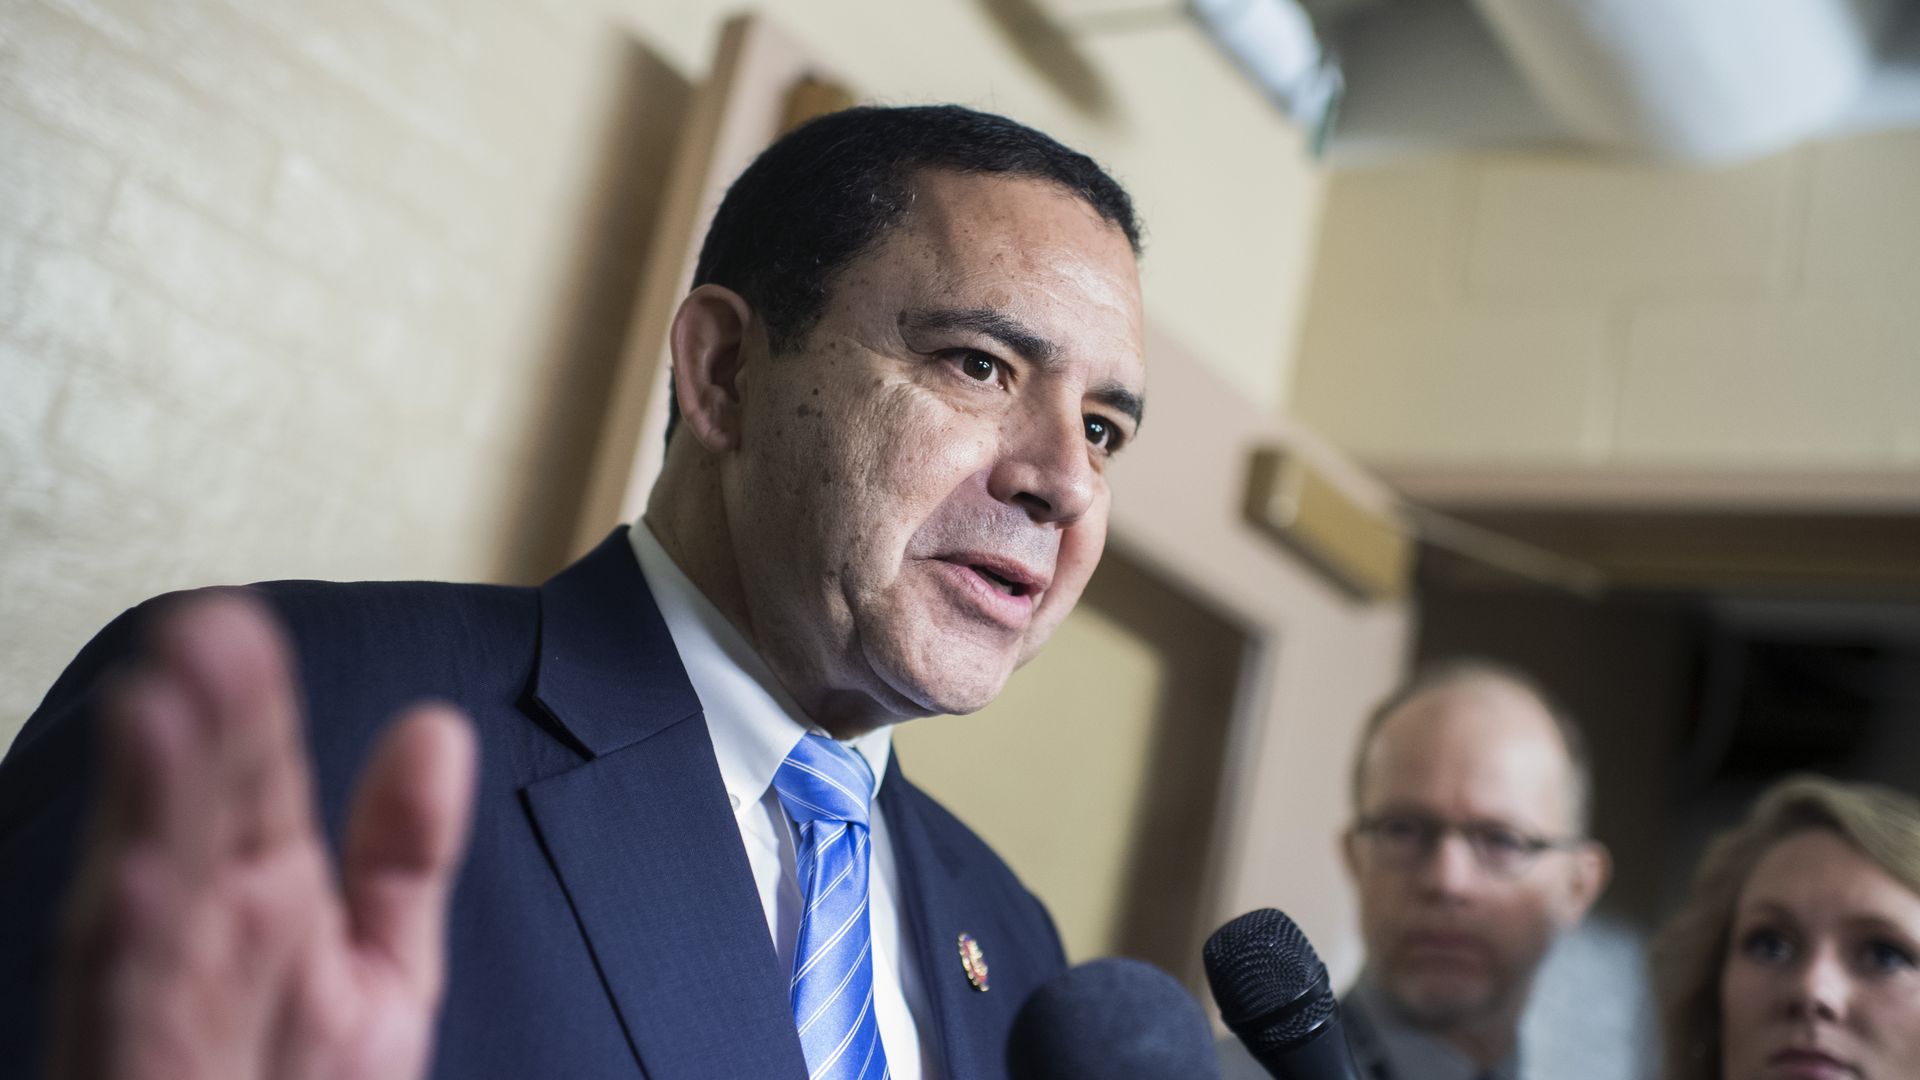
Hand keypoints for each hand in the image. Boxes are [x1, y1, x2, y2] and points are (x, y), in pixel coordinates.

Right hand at [48, 594, 477, 1079]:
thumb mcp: (376, 975)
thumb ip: (402, 857)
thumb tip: (437, 728)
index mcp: (262, 901)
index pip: (253, 781)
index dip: (249, 702)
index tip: (237, 619)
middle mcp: (205, 943)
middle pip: (197, 819)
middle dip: (199, 729)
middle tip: (202, 631)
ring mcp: (165, 1010)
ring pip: (150, 898)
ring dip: (149, 809)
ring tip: (155, 711)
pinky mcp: (134, 1069)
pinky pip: (128, 1009)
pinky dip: (131, 950)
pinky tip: (135, 883)